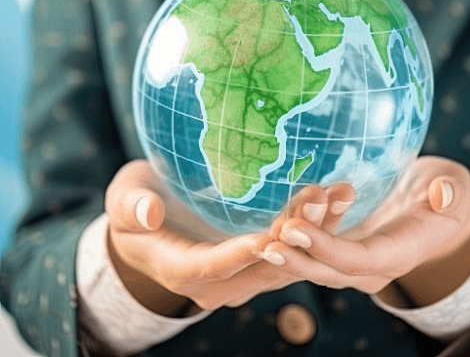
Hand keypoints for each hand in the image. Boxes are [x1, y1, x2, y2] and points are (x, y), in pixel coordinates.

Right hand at [105, 159, 351, 312]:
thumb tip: (148, 212)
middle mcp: (219, 282)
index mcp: (181, 271)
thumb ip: (133, 207)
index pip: (212, 267)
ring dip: (316, 229)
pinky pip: (293, 250)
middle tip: (321, 198)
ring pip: (285, 260)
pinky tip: (337, 196)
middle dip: (294, 235)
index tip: (268, 235)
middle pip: (260, 265)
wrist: (151, 227)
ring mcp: (244, 274)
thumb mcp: (124, 202)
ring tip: (340, 193)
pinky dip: (316, 226)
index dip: (239, 254)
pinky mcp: (261, 261)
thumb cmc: (135, 209)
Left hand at [258, 156, 469, 300]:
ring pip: (317, 264)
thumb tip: (443, 193)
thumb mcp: (457, 189)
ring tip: (257, 239)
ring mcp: (356, 261)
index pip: (360, 259)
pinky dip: (292, 243)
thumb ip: (453, 193)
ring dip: (288, 254)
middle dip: (297, 259)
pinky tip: (267, 230)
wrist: (438, 212)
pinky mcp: (344, 250)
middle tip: (266, 242)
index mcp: (400, 253)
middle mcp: (374, 267)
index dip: (327, 248)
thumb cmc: (447, 196)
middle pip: (330, 270)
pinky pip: (315, 251)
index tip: (296, 230)